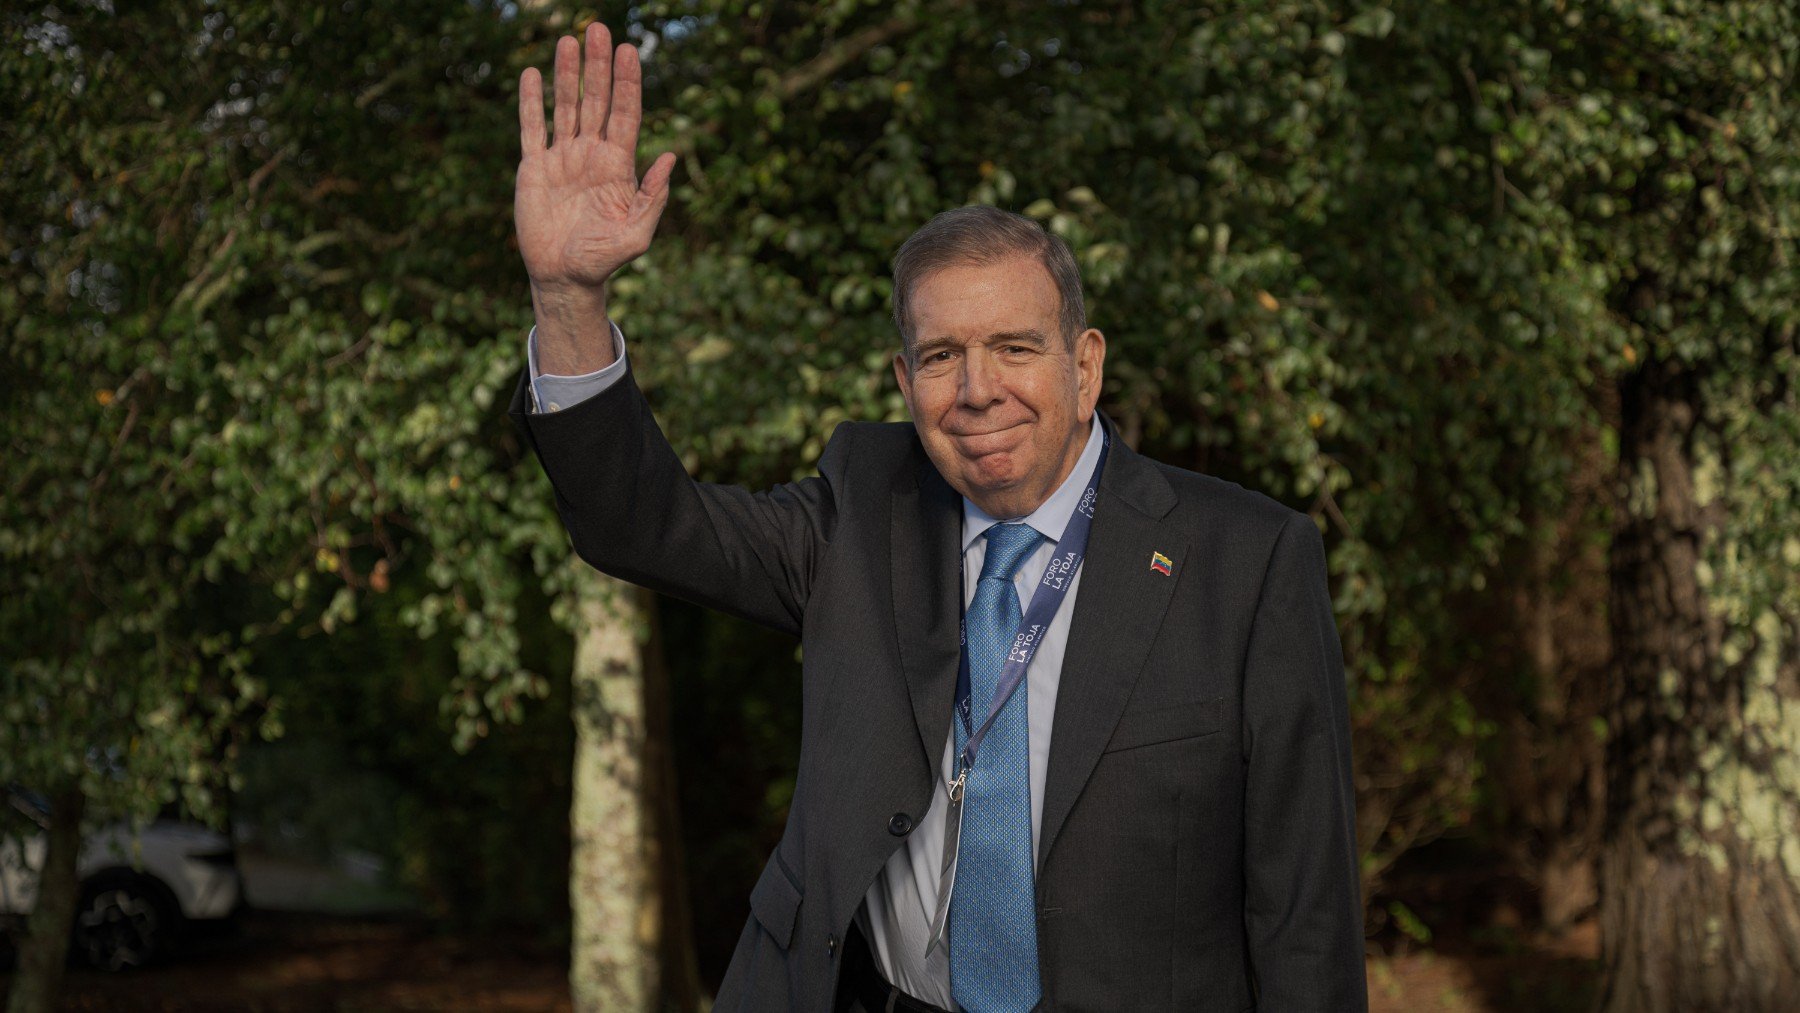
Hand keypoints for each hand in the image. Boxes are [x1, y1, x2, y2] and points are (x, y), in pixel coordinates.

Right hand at [517, 23, 675, 369]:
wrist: (566, 278)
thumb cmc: (604, 259)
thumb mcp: (637, 234)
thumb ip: (653, 196)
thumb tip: (670, 156)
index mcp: (618, 166)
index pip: (625, 114)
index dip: (627, 83)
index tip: (630, 50)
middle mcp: (591, 155)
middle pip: (596, 100)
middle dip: (598, 66)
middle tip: (599, 28)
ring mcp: (562, 158)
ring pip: (565, 107)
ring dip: (567, 74)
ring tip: (568, 40)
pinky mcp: (534, 168)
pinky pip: (531, 129)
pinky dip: (531, 102)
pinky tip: (533, 74)